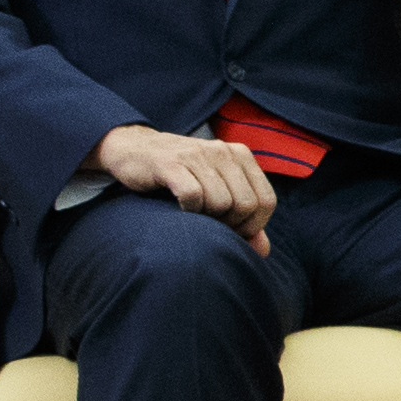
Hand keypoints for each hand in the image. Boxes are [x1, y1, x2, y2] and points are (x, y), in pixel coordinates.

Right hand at [96, 122, 276, 251]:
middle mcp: (223, 151)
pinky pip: (193, 196)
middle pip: (245, 205)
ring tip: (194, 212)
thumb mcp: (216, 191)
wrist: (134, 150)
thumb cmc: (181, 176)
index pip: (266, 201)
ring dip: (207, 218)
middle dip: (230, 225)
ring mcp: (197, 155)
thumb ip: (242, 220)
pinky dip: (188, 211)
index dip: (253, 226)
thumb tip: (263, 250)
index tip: (233, 231)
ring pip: (221, 203)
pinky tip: (179, 207)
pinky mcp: (171, 163)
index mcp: (241, 155)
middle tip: (210, 223)